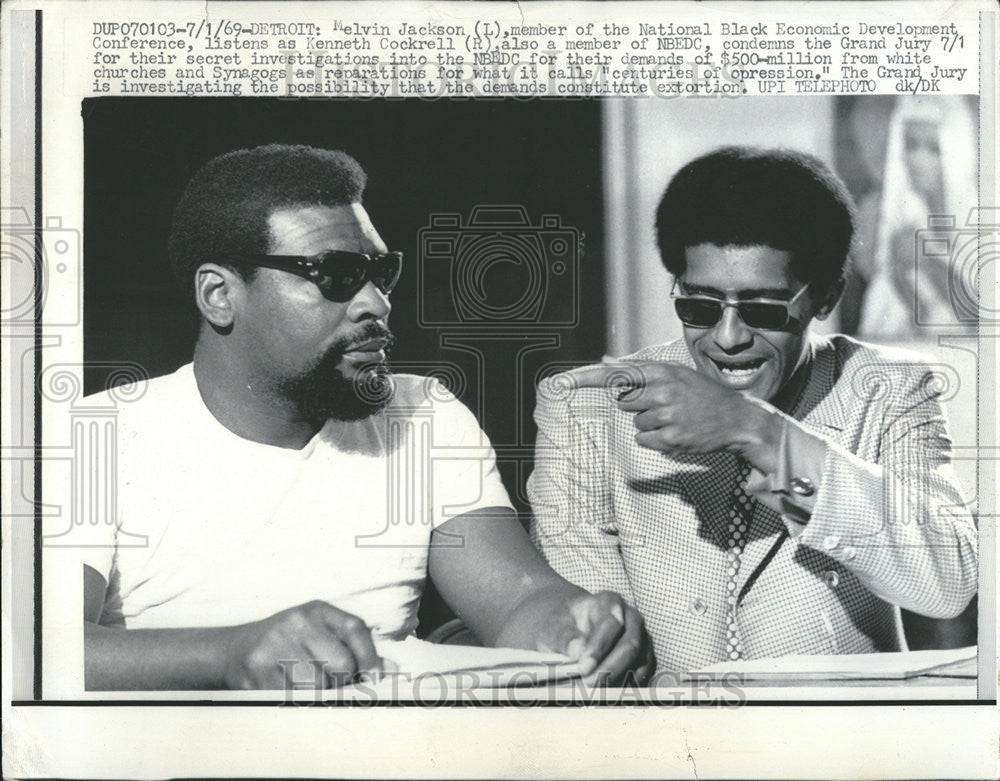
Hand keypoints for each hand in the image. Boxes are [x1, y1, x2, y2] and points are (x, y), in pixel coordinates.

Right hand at [223, 600, 382, 689]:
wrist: (233, 650)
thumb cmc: (288, 644)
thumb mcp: (320, 634)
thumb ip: (354, 649)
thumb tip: (390, 670)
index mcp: (317, 610)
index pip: (355, 629)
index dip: (370, 657)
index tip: (375, 678)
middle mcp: (297, 623)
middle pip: (341, 665)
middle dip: (343, 683)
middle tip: (334, 688)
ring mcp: (275, 645)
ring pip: (317, 687)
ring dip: (318, 697)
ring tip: (307, 690)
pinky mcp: (257, 671)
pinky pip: (291, 699)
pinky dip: (296, 704)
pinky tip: (289, 695)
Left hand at [535, 591, 652, 685]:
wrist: (570, 630)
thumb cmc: (562, 626)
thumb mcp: (554, 626)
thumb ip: (563, 636)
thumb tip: (577, 650)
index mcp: (608, 602)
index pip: (611, 623)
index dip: (598, 647)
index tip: (583, 667)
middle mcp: (630, 618)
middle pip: (630, 644)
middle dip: (610, 668)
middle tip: (589, 684)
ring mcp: (641, 638)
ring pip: (640, 661)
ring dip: (618, 680)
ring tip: (595, 694)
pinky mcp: (644, 658)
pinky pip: (642, 675)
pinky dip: (627, 687)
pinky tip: (608, 697)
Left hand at [559, 361, 776, 460]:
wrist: (735, 419)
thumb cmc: (701, 394)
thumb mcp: (674, 373)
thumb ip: (638, 367)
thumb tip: (605, 360)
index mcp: (660, 371)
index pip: (613, 374)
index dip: (583, 378)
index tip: (559, 383)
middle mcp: (661, 390)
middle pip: (623, 402)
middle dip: (639, 405)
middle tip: (666, 404)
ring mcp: (666, 415)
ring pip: (635, 423)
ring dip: (651, 423)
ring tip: (676, 417)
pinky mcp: (671, 438)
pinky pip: (645, 440)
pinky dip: (657, 440)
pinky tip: (677, 432)